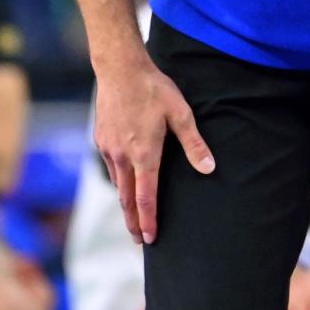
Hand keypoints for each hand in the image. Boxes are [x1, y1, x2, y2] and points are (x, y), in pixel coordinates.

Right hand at [95, 58, 214, 245]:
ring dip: (125, 203)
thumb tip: (209, 168)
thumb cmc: (153, 89)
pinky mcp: (101, 139)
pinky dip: (119, 181)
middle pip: (126, 199)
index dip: (148, 220)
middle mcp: (123, 156)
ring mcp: (108, 149)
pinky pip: (111, 167)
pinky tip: (125, 182)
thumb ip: (194, 144)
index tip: (149, 239)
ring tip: (133, 215)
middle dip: (133, 222)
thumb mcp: (180, 113)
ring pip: (118, 184)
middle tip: (139, 240)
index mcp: (144, 153)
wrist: (120, 68)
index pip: (145, 197)